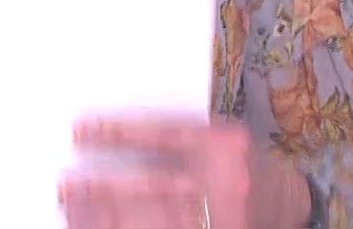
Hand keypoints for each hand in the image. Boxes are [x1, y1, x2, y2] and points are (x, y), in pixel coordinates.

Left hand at [62, 116, 310, 228]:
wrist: (288, 200)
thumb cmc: (237, 162)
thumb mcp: (216, 137)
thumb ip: (175, 136)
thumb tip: (109, 139)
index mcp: (223, 143)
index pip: (162, 135)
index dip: (118, 133)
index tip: (80, 132)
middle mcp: (225, 181)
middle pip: (153, 186)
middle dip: (104, 188)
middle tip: (65, 186)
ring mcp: (221, 218)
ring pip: (155, 222)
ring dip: (108, 219)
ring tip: (73, 212)